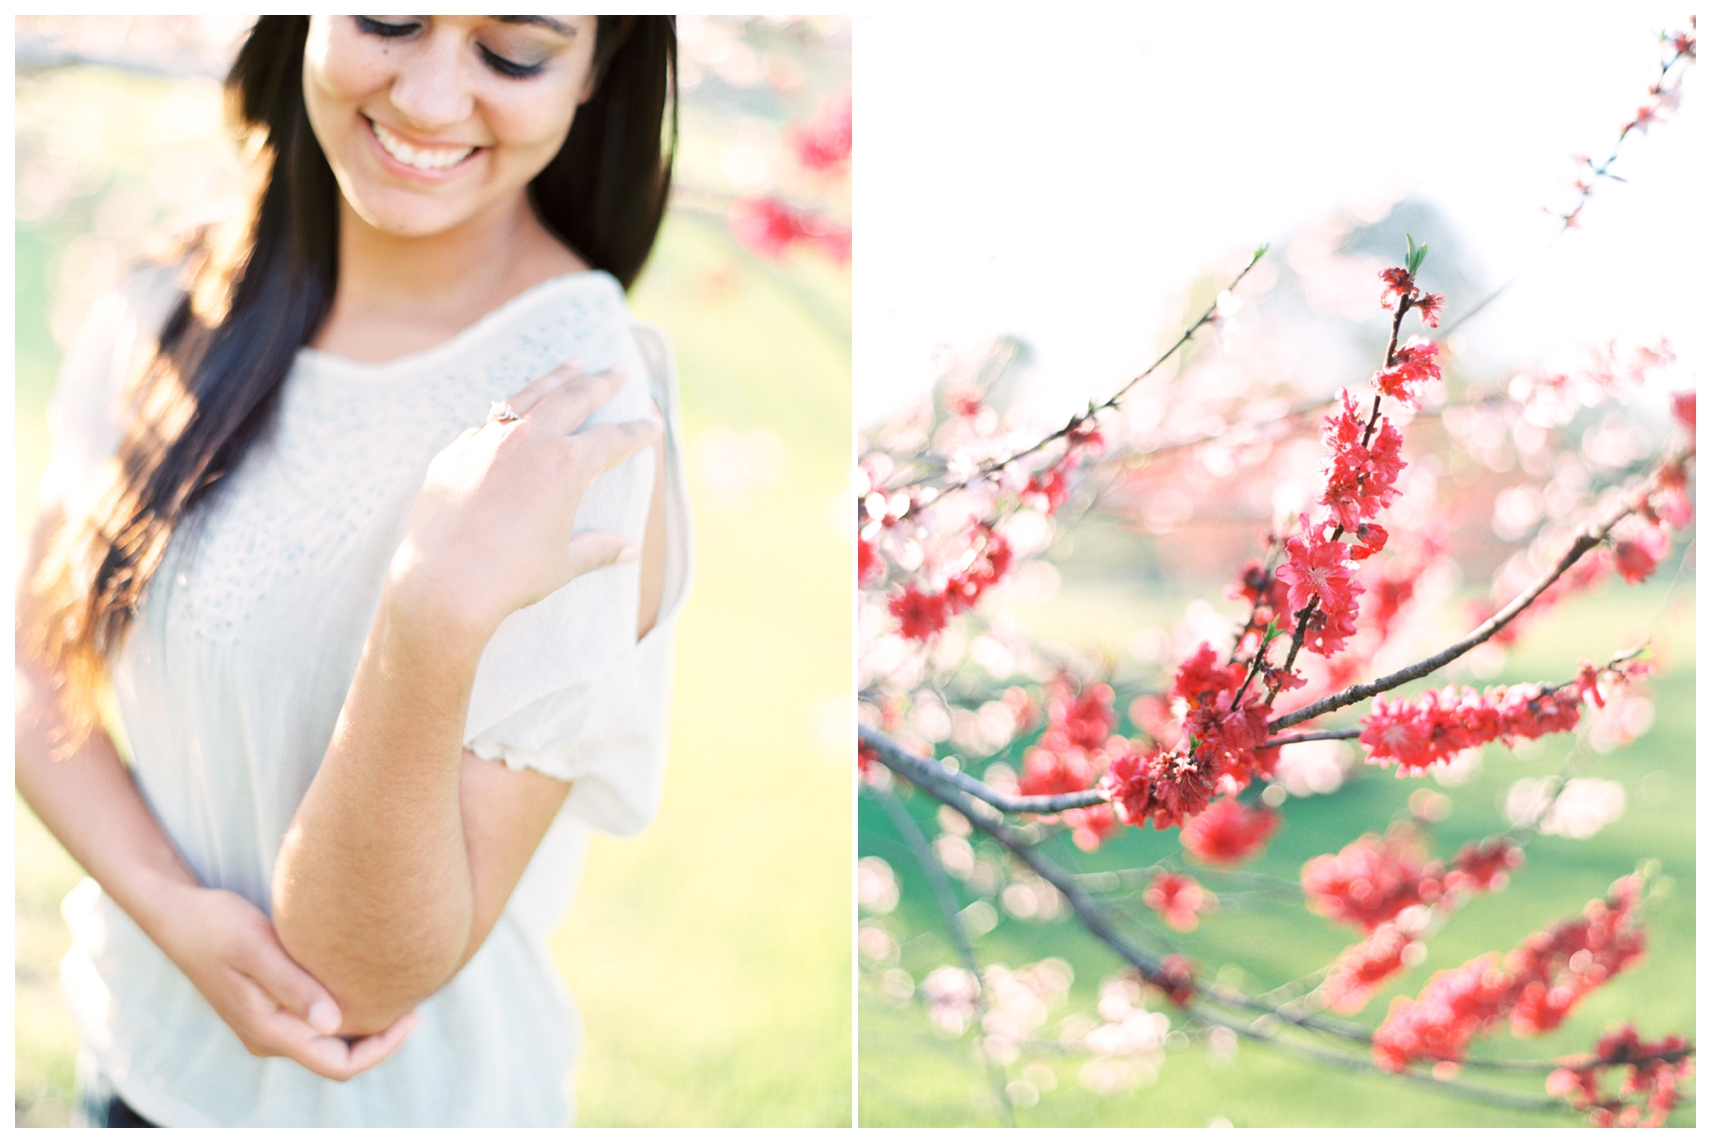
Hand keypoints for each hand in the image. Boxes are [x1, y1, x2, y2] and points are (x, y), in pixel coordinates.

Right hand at [156, 885, 417, 1080]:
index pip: (337, 1064)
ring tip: (399, 992)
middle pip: (337, 1058)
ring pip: (329, 1042)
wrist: (178, 915)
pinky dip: (346, 1011)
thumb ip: (293, 985)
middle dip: (380, 1039)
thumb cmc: (216, 924)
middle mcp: (269, 1036)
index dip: (382, 1049)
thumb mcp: (257, 947)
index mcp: (268, 1030)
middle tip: (416, 1002)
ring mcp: (268, 1025)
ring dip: (364, 1026)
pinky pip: (317, 1024)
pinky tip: (367, 982)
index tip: (413, 1016)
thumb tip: (333, 1023)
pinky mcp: (271, 1007)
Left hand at [386, 361, 662, 639]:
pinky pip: (489, 424)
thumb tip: (629, 551)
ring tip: (573, 364)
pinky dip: (510, 414)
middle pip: (574, 398)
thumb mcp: (563, 563)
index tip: (653, 423)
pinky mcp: (455, 452)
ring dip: (555, 378)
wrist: (443, 582)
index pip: (614, 439)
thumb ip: (599, 549)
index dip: (638, 431)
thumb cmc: (509, 577)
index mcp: (567, 465)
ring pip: (529, 396)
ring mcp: (488, 441)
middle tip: (618, 371)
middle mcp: (530, 441)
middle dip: (600, 383)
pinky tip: (515, 414)